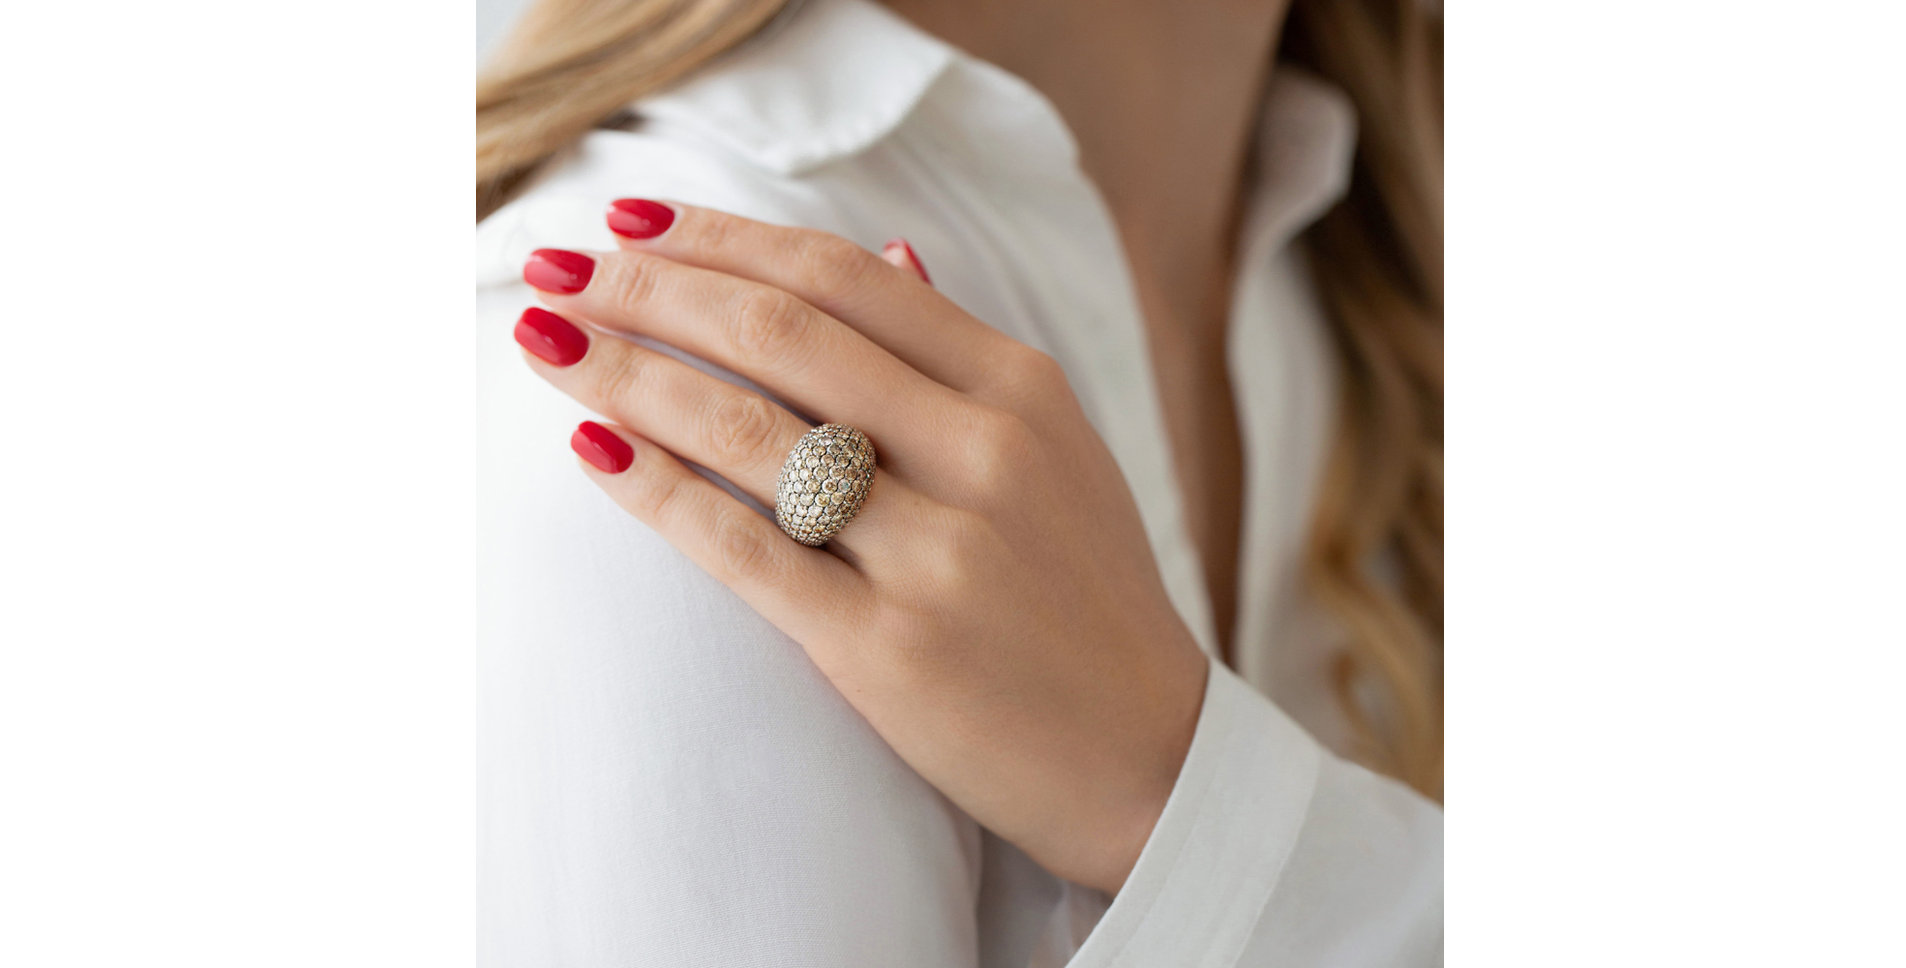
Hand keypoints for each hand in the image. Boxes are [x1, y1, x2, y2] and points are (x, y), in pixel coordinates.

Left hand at [515, 200, 1208, 893]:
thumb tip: (889, 250)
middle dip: (648, 289)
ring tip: (544, 342)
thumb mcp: (1059, 452)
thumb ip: (964, 354)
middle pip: (781, 335)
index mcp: (1021, 391)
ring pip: (749, 430)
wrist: (1149, 757)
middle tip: (555, 269)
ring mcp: (938, 552)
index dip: (722, 238)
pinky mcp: (888, 646)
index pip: (843, 277)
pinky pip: (744, 548)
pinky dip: (658, 488)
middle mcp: (983, 454)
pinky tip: (593, 448)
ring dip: (626, 373)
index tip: (631, 221)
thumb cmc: (1086, 598)